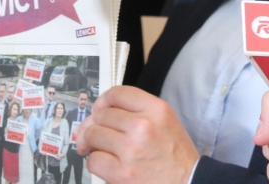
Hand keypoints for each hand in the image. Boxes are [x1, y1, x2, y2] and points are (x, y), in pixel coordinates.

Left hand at [75, 86, 198, 183]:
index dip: (102, 102)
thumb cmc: (176, 157)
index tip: (99, 111)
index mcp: (156, 109)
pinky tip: (107, 165)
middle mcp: (143, 126)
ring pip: (92, 136)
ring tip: (99, 150)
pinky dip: (96, 163)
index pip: (117, 93)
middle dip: (94, 126)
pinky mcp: (122, 173)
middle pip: (101, 115)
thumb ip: (137, 111)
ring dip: (92, 144)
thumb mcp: (165, 121)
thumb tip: (100, 112)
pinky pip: (94, 160)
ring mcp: (131, 149)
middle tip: (95, 136)